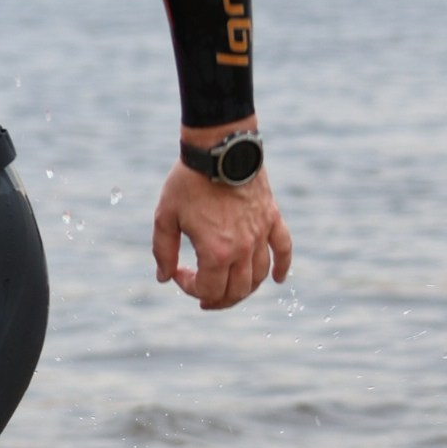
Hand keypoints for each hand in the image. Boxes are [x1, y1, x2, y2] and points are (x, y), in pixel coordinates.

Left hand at [151, 160, 291, 309]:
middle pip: (237, 290)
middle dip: (218, 298)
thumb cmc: (188, 182)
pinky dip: (283, 267)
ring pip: (259, 276)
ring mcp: (261, 234)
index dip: (190, 289)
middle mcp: (243, 248)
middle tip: (204, 296)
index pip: (209, 289)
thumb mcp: (165, 217)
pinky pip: (284, 249)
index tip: (178, 274)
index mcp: (216, 251)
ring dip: (244, 289)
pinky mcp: (272, 218)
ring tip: (230, 290)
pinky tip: (278, 280)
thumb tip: (164, 278)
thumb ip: (163, 251)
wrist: (219, 148)